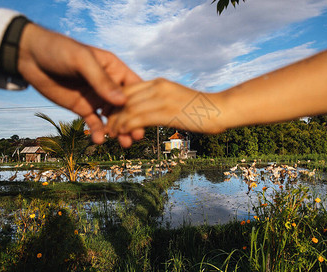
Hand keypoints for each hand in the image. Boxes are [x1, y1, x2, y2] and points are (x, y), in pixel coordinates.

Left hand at [17, 23, 143, 146]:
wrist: (30, 55)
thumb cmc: (58, 50)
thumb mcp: (81, 61)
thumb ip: (101, 80)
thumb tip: (122, 101)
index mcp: (114, 69)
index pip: (134, 88)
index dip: (141, 103)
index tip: (145, 118)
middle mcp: (108, 85)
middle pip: (126, 106)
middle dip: (132, 121)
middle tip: (136, 136)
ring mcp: (96, 98)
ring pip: (113, 118)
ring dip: (119, 131)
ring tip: (124, 144)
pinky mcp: (82, 108)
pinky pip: (94, 123)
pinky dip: (98, 132)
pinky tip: (98, 140)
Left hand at [108, 78, 227, 137]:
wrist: (222, 109)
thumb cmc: (202, 109)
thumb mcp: (178, 100)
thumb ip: (162, 102)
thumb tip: (151, 113)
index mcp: (159, 83)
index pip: (128, 89)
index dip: (114, 102)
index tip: (109, 114)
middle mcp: (158, 87)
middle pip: (123, 97)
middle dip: (111, 112)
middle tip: (105, 126)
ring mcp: (161, 98)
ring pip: (128, 109)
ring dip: (115, 123)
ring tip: (110, 134)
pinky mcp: (165, 111)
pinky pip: (137, 118)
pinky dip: (125, 126)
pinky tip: (121, 134)